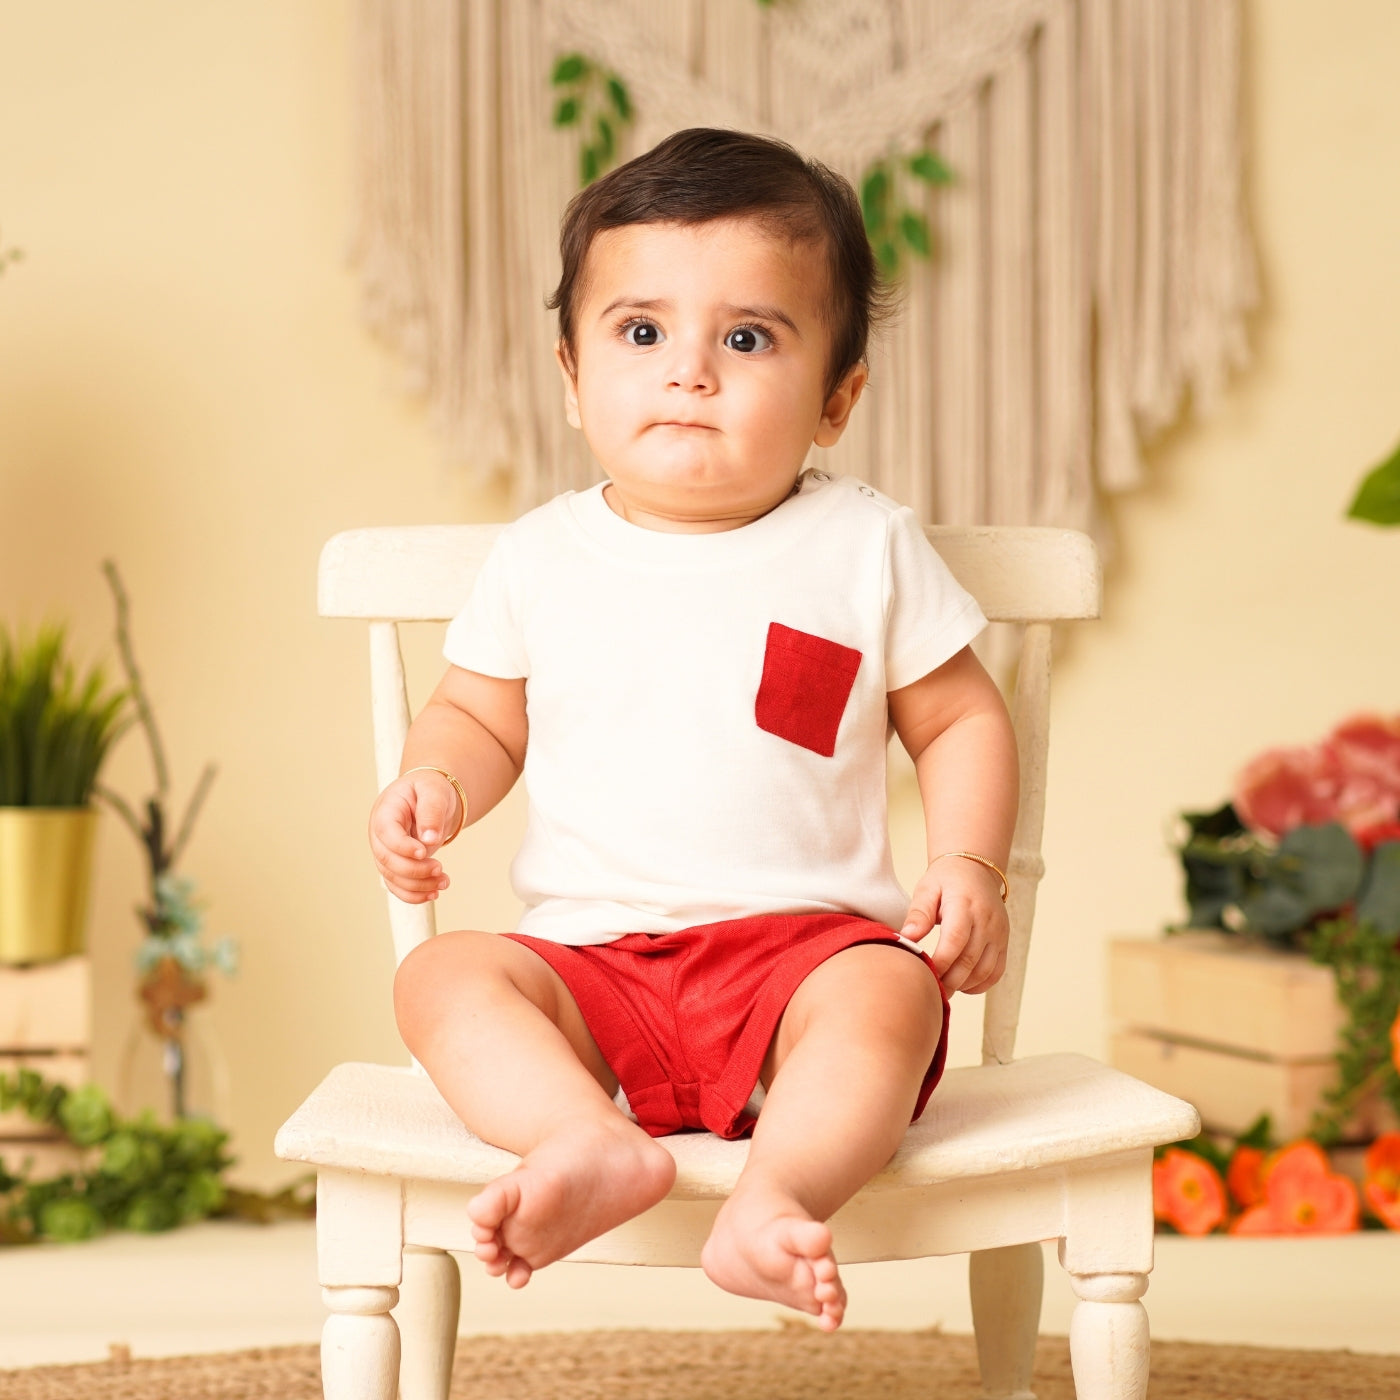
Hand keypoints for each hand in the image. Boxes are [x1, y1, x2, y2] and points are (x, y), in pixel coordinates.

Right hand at [367, 771, 461, 903]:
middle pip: (387, 859)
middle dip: (414, 870)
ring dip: (418, 885)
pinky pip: (397, 885)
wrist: (430, 797)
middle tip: (440, 869)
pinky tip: (434, 893)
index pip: (386, 832)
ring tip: (444, 882)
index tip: (424, 852)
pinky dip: (414, 894)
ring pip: (392, 876)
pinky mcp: (395, 865)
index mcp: (386, 811)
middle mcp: (380, 834)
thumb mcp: (434, 791)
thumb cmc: (430, 789)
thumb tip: (430, 839)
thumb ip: (431, 811)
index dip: (402, 846)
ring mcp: (385, 851)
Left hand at [899, 856, 1008, 994]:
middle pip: (970, 961)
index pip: (955, 941)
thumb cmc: (946, 879)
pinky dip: (980, 984)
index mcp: (965, 905)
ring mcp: (999, 933)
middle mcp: (987, 921)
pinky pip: (996, 972)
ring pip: (985, 971)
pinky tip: (962, 986)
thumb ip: (919, 914)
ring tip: (943, 990)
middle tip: (930, 990)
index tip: (923, 974)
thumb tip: (907, 938)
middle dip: (949, 981)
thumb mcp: (927, 888)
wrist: (975, 869)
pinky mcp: (1004, 942)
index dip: (940, 963)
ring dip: (963, 986)